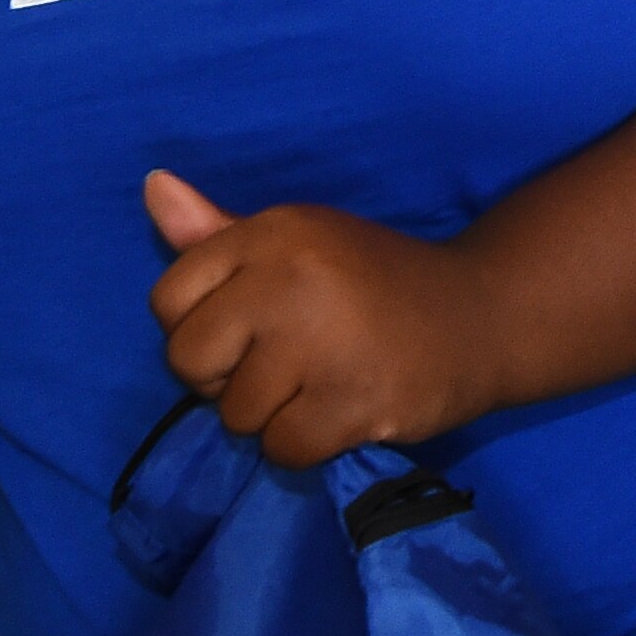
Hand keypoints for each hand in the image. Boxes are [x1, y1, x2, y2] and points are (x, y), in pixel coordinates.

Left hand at [147, 172, 498, 464]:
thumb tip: (152, 187)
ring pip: (234, 414)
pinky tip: (341, 412)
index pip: (168, 299)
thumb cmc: (373, 280)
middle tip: (283, 363)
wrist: (482, 316)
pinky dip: (305, 444)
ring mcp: (322, 343)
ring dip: (271, 414)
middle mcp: (290, 279)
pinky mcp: (352, 402)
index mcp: (272, 232)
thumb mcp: (297, 244)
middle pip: (188, 360)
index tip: (249, 326)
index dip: (200, 326)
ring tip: (320, 383)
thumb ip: (217, 232)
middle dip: (223, 377)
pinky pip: (280, 449)